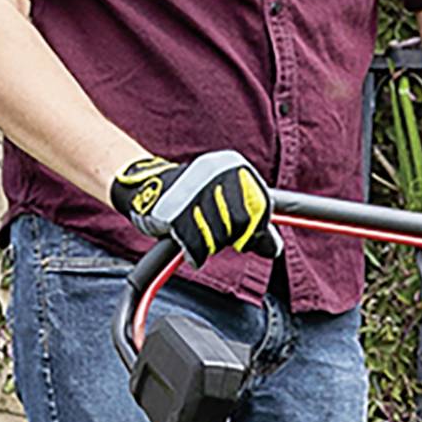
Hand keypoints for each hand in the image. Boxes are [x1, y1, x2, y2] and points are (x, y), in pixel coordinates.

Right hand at [109, 149, 277, 263]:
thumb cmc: (194, 198)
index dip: (256, 231)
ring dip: (209, 245)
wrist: (146, 188)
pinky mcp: (176, 212)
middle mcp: (215, 172)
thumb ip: (253, 222)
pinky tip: (189, 247)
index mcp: (234, 167)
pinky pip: (196, 247)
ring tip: (198, 232)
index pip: (261, 208)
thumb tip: (274, 249)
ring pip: (219, 238)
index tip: (244, 236)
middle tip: (215, 233)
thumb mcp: (227, 203)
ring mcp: (194, 190)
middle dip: (231, 238)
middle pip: (241, 224)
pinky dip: (194, 254)